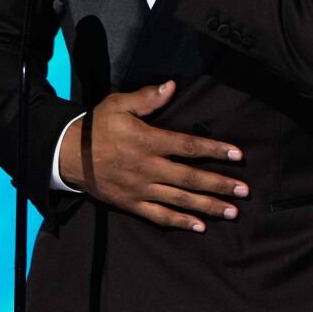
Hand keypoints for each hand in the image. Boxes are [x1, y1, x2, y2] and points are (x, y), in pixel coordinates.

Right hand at [58, 80, 247, 231]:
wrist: (68, 155)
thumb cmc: (97, 127)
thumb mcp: (119, 105)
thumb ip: (148, 98)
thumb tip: (172, 85)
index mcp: (149, 142)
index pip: (189, 147)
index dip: (215, 151)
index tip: (238, 155)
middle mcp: (149, 167)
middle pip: (191, 178)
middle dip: (220, 184)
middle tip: (244, 191)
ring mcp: (141, 188)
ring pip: (180, 199)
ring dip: (208, 206)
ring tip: (232, 212)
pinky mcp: (132, 203)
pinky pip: (159, 216)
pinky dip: (180, 221)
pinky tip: (200, 226)